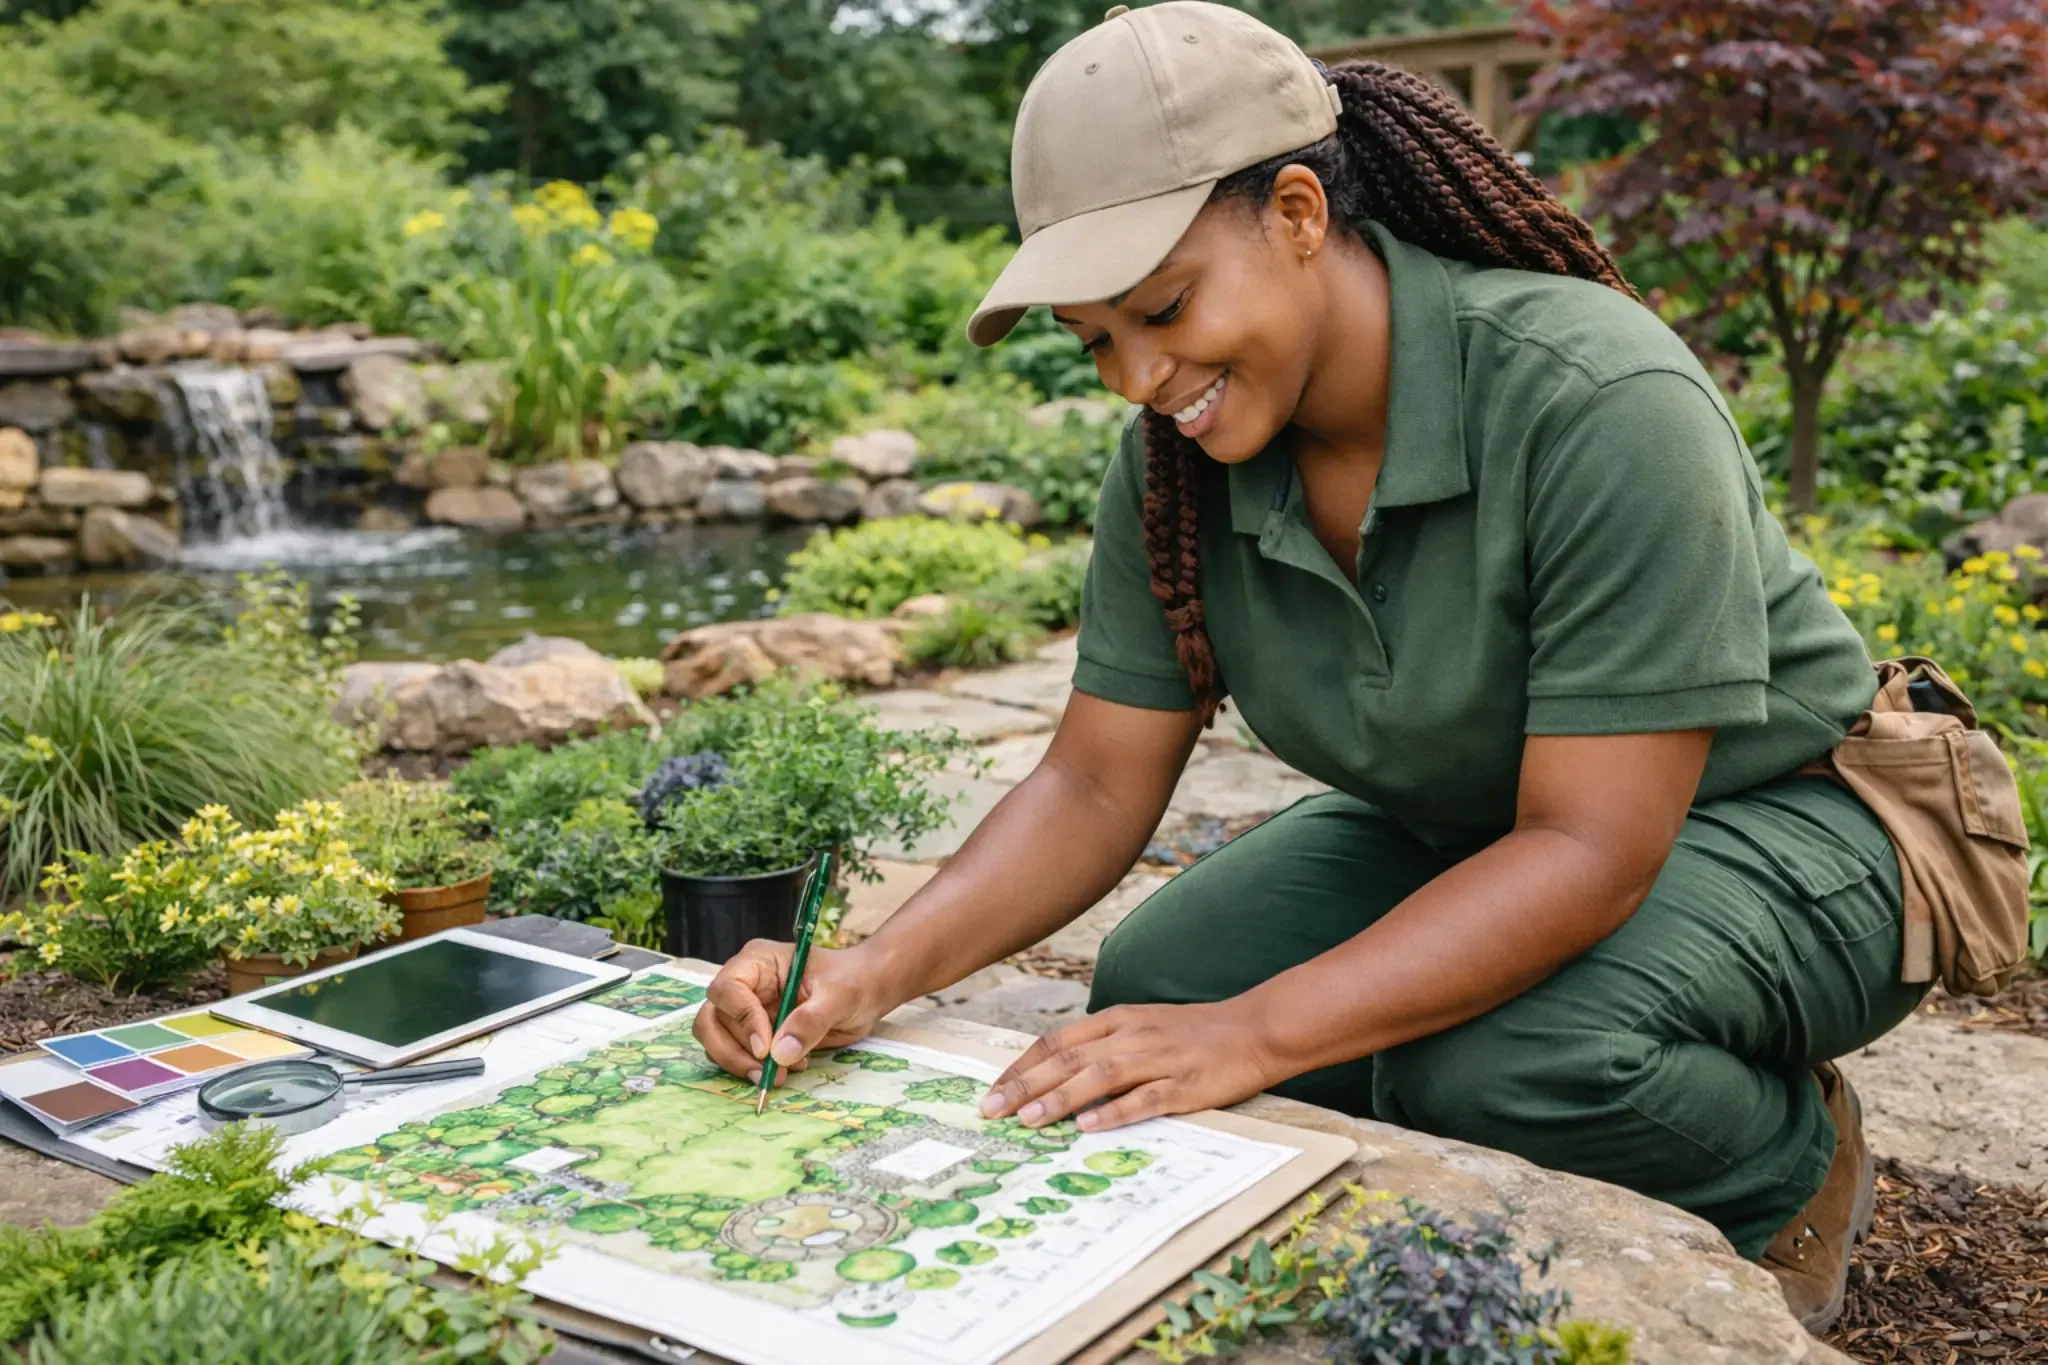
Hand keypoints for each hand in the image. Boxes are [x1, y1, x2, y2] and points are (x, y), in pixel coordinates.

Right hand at [693, 940, 893, 1083]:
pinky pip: (734, 1053)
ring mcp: (745, 1009)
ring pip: (716, 1040)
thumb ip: (810, 1021)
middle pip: (713, 1019)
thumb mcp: (839, 996)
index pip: (728, 989)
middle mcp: (744, 984)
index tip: (764, 1047)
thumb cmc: (853, 981)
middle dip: (735, 1050)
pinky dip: (751, 1067)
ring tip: (778, 1074)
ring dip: (741, 1063)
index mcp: (759, 961)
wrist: (866, 992)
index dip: (741, 1020)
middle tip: (767, 1072)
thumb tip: (779, 1054)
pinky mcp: (753, 1032)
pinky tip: (785, 1068)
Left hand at [978, 1001, 1282, 1133]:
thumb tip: (1056, 1077)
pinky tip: (1089, 1125)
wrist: (1253, 1028)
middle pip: (1068, 1060)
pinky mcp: (1184, 1085)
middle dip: (1025, 1086)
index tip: (992, 1091)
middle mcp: (1131, 1036)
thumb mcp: (1141, 1028)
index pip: (1056, 1042)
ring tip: (1028, 1121)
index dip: (1021, 1066)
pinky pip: (1145, 1099)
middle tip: (991, 1111)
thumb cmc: (1192, 1034)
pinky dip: (1115, 1112)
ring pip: (1098, 1077)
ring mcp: (1157, 1059)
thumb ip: (1102, 1047)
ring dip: (1059, 1099)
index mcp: (1117, 1021)